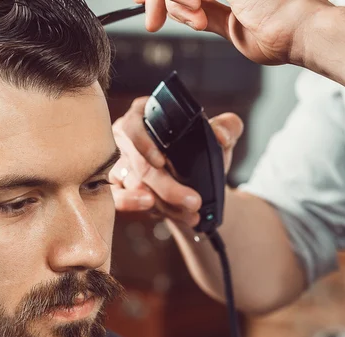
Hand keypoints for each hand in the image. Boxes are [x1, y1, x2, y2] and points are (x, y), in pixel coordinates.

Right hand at [110, 97, 242, 227]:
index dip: (143, 144)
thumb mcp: (219, 135)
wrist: (198, 182)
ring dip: (162, 203)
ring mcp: (119, 162)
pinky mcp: (116, 186)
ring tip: (190, 213)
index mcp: (145, 114)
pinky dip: (132, 204)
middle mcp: (127, 137)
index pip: (134, 125)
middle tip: (194, 201)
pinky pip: (117, 197)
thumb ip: (228, 127)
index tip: (161, 162)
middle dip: (166, 187)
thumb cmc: (202, 152)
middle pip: (137, 163)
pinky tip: (151, 209)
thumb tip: (220, 135)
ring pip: (134, 185)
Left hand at [135, 0, 332, 65]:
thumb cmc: (280, 35)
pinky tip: (186, 10)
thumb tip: (191, 16)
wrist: (302, 32)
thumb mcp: (234, 26)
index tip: (141, 3)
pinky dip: (178, 0)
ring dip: (168, 1)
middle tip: (141, 9)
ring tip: (169, 18)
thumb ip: (211, 16)